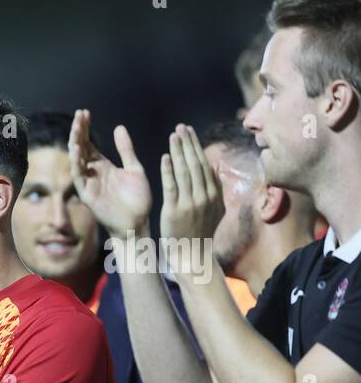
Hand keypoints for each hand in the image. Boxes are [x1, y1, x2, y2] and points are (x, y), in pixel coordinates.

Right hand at [68, 109, 151, 239]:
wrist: (138, 222)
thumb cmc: (138, 199)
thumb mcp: (134, 168)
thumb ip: (126, 149)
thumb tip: (119, 127)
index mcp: (104, 166)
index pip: (90, 143)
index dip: (86, 128)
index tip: (85, 112)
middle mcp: (93, 173)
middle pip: (81, 148)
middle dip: (79, 131)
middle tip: (79, 114)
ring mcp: (89, 183)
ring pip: (77, 160)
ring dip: (76, 144)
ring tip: (77, 128)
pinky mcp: (87, 195)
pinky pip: (78, 177)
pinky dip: (76, 163)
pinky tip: (77, 149)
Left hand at [159, 123, 224, 271]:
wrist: (192, 255)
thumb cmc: (200, 232)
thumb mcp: (215, 210)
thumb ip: (216, 188)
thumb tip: (216, 166)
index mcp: (214, 194)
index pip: (204, 164)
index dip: (196, 146)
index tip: (190, 132)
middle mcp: (204, 196)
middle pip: (196, 163)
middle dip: (188, 143)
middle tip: (181, 127)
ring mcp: (190, 203)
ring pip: (185, 172)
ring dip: (179, 151)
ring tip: (174, 135)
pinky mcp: (175, 211)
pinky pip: (172, 187)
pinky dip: (169, 171)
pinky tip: (165, 157)